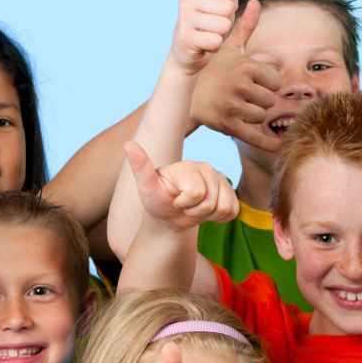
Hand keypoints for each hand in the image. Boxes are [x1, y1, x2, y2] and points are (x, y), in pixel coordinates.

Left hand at [125, 140, 239, 230]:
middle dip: (196, 212)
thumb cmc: (156, 201)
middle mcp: (206, 167)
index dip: (185, 204)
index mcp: (187, 165)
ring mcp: (220, 178)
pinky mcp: (230, 191)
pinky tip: (207, 212)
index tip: (175, 201)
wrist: (170, 216)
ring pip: (223, 207)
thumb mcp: (146, 188)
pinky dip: (220, 218)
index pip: (196, 192)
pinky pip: (233, 211)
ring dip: (208, 216)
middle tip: (184, 207)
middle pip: (210, 202)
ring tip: (194, 209)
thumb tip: (128, 144)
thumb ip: (140, 167)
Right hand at [171, 0, 240, 74]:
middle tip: (212, 29)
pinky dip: (214, 48)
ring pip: (224, 26)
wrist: (186, 57)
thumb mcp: (217, 1)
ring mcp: (183, 17)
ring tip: (206, 37)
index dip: (230, 9)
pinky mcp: (184, 38)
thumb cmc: (206, 27)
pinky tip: (202, 47)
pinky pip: (216, 41)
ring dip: (220, 36)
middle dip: (226, 23)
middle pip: (229, 9)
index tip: (216, 15)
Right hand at [190, 0, 282, 153]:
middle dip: (261, 100)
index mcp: (245, 66)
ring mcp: (233, 106)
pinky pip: (254, 137)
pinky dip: (268, 144)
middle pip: (270, 100)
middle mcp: (240, 85)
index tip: (253, 83)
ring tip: (238, 106)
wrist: (186, 95)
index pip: (275, 81)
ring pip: (261, 116)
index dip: (267, 84)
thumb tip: (255, 1)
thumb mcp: (228, 48)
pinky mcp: (227, 125)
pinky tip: (279, 147)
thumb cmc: (213, 70)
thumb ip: (245, 26)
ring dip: (254, 115)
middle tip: (244, 96)